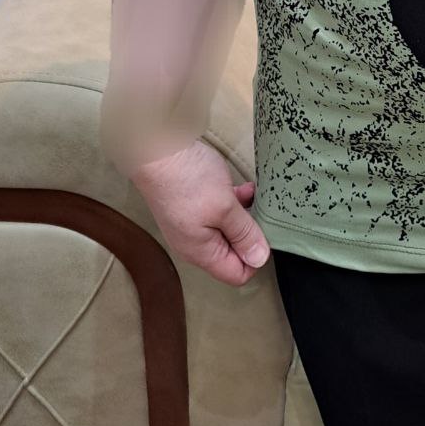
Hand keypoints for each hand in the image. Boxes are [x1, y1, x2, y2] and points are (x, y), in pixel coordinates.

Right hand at [130, 139, 270, 286]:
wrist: (157, 151)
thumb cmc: (189, 181)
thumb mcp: (224, 207)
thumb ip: (244, 234)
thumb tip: (260, 260)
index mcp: (201, 252)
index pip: (236, 274)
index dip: (256, 258)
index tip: (267, 233)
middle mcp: (195, 243)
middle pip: (233, 252)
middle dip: (251, 233)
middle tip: (264, 212)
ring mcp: (193, 223)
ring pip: (229, 229)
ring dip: (244, 214)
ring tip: (255, 195)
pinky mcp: (193, 205)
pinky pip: (220, 213)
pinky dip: (234, 202)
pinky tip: (243, 187)